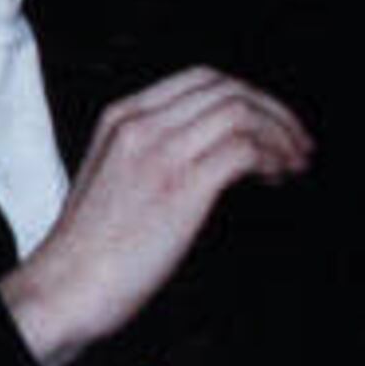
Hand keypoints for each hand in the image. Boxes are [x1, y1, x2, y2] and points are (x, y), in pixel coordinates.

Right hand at [5, 65, 312, 365]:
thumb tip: (213, 157)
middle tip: (297, 143)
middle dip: (275, 112)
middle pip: (228, 90)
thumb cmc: (91, 249)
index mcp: (121, 118)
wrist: (67, 286)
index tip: (272, 124)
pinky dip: (272, 159)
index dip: (249, 97)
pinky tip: (278, 179)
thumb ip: (151, 155)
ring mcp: (159, 153)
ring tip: (294, 163)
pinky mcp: (181, 186)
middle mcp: (139, 126)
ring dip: (280, 136)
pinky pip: (244, 150)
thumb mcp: (113, 179)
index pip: (201, 79)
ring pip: (241, 114)